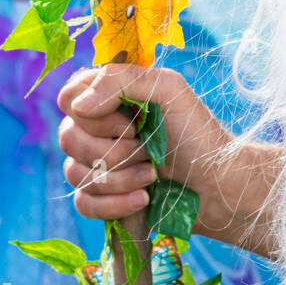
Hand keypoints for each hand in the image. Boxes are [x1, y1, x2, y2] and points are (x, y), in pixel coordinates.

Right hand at [57, 63, 281, 258]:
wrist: (217, 184)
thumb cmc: (196, 131)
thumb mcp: (168, 89)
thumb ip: (122, 80)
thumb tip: (77, 105)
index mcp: (110, 95)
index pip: (69, 96)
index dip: (89, 110)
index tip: (127, 119)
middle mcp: (98, 128)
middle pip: (68, 137)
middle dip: (112, 148)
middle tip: (147, 147)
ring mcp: (98, 164)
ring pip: (74, 172)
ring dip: (119, 177)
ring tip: (152, 175)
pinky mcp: (102, 198)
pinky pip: (83, 203)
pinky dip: (114, 204)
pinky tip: (144, 198)